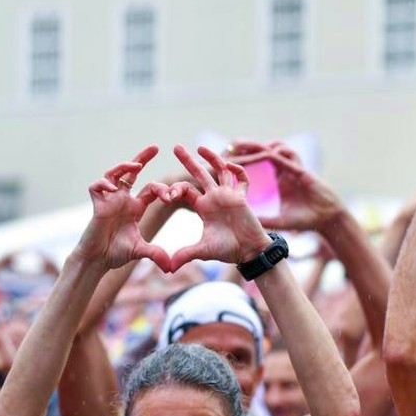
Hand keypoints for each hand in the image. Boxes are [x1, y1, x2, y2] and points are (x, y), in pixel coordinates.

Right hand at [76, 146, 171, 271]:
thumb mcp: (141, 251)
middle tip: (155, 147)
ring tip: (136, 165)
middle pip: (131, 173)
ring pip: (114, 175)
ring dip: (124, 167)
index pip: (152, 188)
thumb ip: (157, 254)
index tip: (172, 196)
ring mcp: (109, 200)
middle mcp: (123, 199)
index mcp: (136, 206)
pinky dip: (104, 184)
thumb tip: (172, 268)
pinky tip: (113, 187)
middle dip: (142, 159)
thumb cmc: (117, 253)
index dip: (163, 189)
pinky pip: (96, 187)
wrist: (97, 260)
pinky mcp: (96, 204)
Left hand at [163, 145, 270, 270]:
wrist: (249, 252)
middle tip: (176, 147)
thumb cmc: (228, 250)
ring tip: (200, 147)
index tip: (166, 195)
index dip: (175, 189)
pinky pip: (242, 180)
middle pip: (199, 174)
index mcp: (203, 207)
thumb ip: (185, 255)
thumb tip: (167, 268)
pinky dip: (237, 171)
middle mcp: (215, 198)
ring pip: (220, 171)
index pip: (186, 190)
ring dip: (212, 158)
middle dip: (188, 161)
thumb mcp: (202, 251)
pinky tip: (229, 164)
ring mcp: (229, 196)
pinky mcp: (243, 198)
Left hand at [226, 140, 346, 232]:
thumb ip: (266, 220)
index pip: (263, 164)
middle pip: (268, 153)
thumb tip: (248, 223)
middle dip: (253, 147)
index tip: (233, 159)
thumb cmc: (307, 220)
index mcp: (281, 181)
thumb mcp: (281, 221)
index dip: (249, 159)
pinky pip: (290, 159)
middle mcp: (287, 173)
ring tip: (250, 147)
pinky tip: (268, 153)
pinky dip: (279, 155)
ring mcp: (295, 170)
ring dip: (266, 147)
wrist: (327, 219)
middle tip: (235, 145)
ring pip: (279, 150)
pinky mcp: (303, 172)